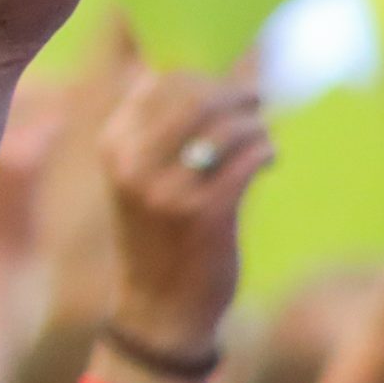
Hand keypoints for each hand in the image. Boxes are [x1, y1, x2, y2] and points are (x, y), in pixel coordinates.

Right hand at [100, 70, 275, 361]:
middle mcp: (134, 166)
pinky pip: (249, 159)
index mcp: (114, 149)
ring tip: (262, 140)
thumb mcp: (139, 178)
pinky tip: (269, 161)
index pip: (161, 83)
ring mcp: (168, 191)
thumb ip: (157, 129)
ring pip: (228, 126)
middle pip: (196, 96)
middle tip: (254, 104)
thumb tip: (188, 74)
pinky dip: (266, 151)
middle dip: (234, 95)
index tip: (225, 90)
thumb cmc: (157, 235)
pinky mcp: (206, 215)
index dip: (202, 78)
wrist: (159, 308)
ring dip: (255, 127)